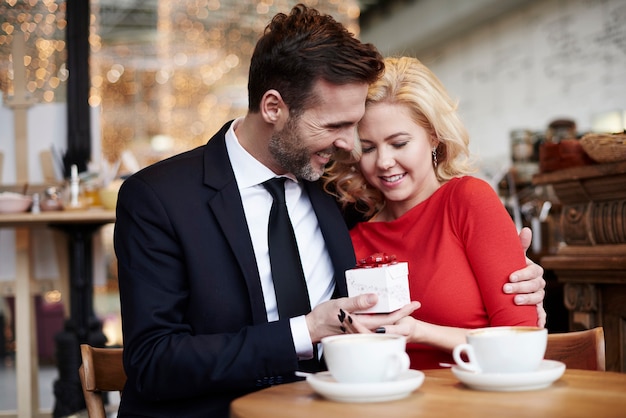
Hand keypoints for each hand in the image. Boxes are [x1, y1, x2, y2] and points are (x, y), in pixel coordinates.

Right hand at [305, 295, 419, 342]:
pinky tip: (386, 309)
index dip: (402, 311)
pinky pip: (375, 322)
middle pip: (389, 322)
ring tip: (404, 305)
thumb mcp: (339, 305)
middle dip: (403, 313)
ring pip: (383, 323)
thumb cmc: (323, 316)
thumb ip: (358, 302)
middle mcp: (365, 328)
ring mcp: (362, 329)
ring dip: (394, 314)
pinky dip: (383, 315)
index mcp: (363, 323)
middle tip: (414, 303)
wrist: (312, 328)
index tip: (413, 304)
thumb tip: (375, 298)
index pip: (388, 319)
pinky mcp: (358, 327)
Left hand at [503, 227, 546, 326]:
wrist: (504, 286)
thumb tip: (526, 229)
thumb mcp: (512, 258)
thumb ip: (519, 245)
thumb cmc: (509, 269)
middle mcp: (538, 284)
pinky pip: (541, 315)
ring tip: (515, 302)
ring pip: (538, 299)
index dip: (523, 274)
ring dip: (528, 301)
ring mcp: (537, 297)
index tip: (509, 277)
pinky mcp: (535, 310)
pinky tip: (538, 323)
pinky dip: (540, 319)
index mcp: (534, 271)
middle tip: (506, 290)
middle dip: (521, 287)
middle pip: (535, 286)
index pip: (533, 271)